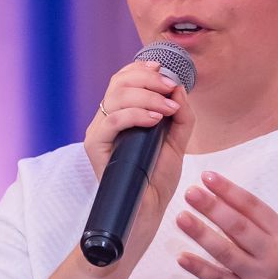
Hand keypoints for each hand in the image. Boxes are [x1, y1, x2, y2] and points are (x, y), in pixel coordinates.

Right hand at [84, 59, 196, 263]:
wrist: (147, 210)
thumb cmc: (158, 177)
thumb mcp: (177, 141)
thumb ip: (181, 115)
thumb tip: (179, 87)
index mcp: (122, 113)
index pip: (124, 78)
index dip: (142, 68)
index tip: (165, 70)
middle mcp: (107, 119)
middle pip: (118, 81)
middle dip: (148, 78)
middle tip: (170, 88)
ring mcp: (100, 132)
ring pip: (115, 97)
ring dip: (146, 95)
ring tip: (168, 108)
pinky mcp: (96, 147)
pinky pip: (111, 121)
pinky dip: (135, 114)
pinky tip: (155, 119)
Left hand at [175, 169, 277, 278]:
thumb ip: (263, 228)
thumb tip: (226, 203)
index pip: (253, 207)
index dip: (229, 190)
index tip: (208, 177)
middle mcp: (272, 254)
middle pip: (238, 226)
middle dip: (212, 207)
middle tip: (190, 191)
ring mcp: (259, 276)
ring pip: (226, 251)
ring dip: (201, 233)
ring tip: (181, 217)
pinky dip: (200, 268)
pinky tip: (182, 257)